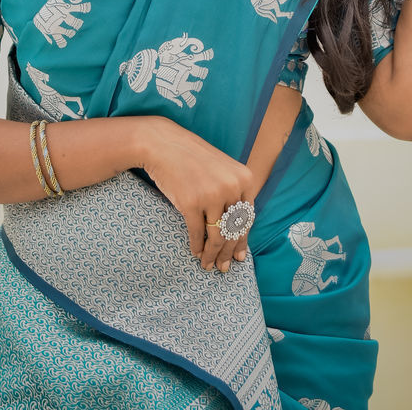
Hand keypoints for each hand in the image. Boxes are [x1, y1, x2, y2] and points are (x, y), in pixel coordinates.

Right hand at [137, 117, 256, 272]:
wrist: (163, 144)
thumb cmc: (192, 158)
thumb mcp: (222, 169)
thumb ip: (234, 194)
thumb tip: (238, 231)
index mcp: (244, 178)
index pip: (247, 218)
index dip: (242, 241)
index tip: (238, 257)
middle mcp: (231, 187)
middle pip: (233, 230)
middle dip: (227, 253)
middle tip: (223, 268)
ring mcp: (211, 196)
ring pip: (216, 236)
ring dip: (212, 255)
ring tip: (208, 265)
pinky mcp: (190, 203)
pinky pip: (197, 233)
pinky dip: (196, 247)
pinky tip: (195, 253)